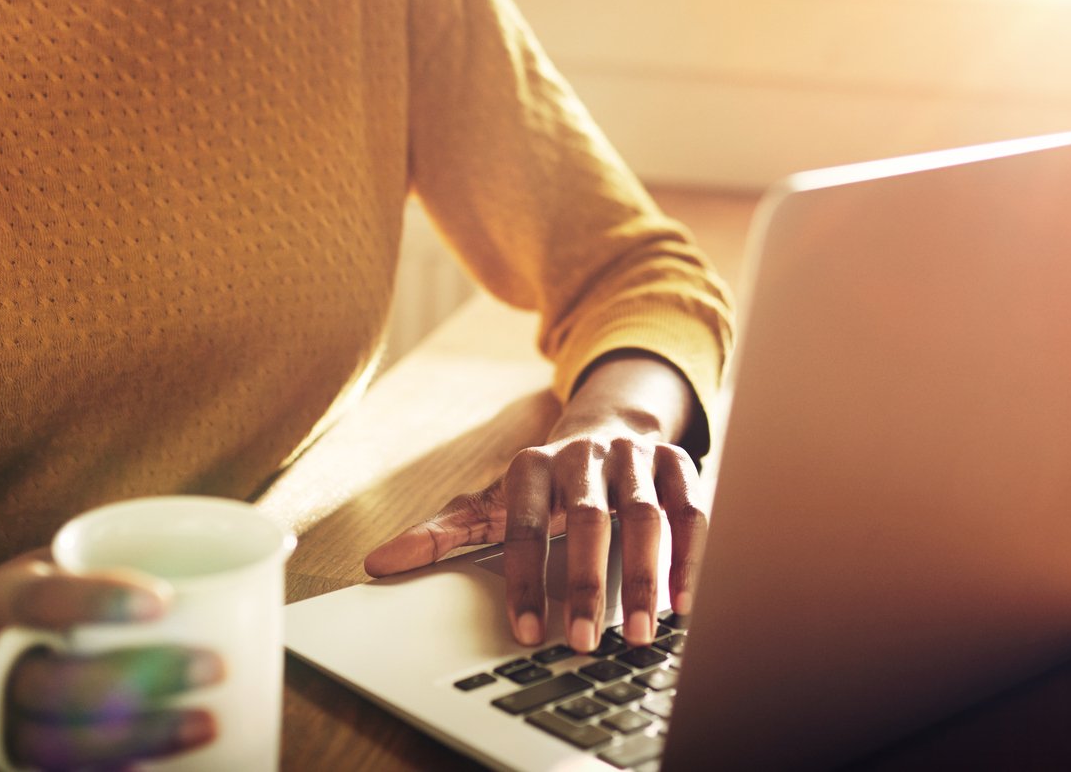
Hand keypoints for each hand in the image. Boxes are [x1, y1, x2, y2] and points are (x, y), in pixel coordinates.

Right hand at [0, 552, 223, 769]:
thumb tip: (223, 566)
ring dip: (140, 737)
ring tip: (207, 724)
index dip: (101, 602)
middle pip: (60, 684)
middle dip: (141, 679)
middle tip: (214, 666)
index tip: (165, 601)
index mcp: (2, 603)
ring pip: (60, 742)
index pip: (46, 601)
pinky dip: (110, 771)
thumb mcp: (50, 565)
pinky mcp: (10, 756)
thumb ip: (110, 566)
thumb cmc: (29, 600)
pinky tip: (161, 766)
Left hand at [365, 431, 705, 651]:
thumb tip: (378, 563)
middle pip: (587, 519)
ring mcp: (635, 457)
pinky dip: (690, 556)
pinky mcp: (677, 463)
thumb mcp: (495, 503)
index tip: (527, 633)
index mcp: (532, 464)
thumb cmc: (546, 484)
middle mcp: (585, 454)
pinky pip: (691, 509)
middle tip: (583, 642)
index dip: (524, 580)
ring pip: (645, 516)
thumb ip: (444, 534)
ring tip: (637, 634)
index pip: (522, 524)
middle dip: (585, 584)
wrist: (609, 428)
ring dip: (642, 578)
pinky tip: (683, 603)